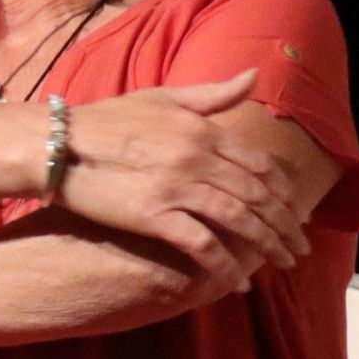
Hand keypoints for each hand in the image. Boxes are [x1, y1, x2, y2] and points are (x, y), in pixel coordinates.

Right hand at [57, 72, 308, 286]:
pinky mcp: (155, 216)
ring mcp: (178, 187)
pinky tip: (237, 282)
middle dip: (285, 224)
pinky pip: (202, 244)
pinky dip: (224, 265)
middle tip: (298, 248)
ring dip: (266, 245)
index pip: (260, 163)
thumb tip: (254, 75)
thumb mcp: (164, 98)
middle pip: (257, 195)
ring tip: (280, 265)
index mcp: (204, 130)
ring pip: (239, 220)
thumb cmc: (108, 120)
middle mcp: (199, 157)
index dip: (284, 190)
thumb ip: (212, 94)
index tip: (297, 211)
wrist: (61, 145)